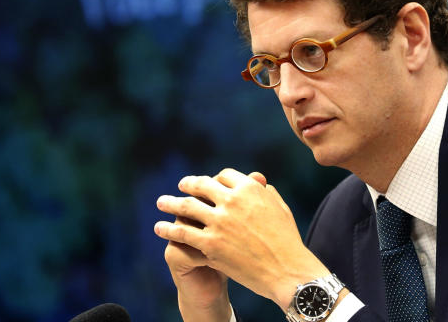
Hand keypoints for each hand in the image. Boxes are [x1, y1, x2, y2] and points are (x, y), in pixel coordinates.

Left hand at [154, 169, 329, 308]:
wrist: (287, 270)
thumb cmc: (287, 241)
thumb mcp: (280, 208)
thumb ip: (266, 192)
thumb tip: (259, 183)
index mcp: (249, 189)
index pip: (223, 176)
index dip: (214, 180)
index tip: (208, 184)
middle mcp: (232, 200)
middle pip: (202, 185)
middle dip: (189, 184)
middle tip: (181, 186)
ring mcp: (220, 222)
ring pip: (187, 206)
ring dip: (171, 203)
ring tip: (161, 202)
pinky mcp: (211, 244)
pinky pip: (183, 232)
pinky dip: (169, 229)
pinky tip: (159, 228)